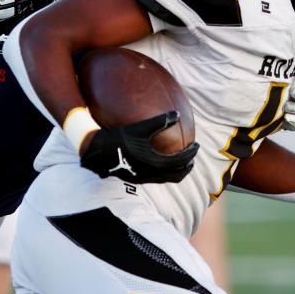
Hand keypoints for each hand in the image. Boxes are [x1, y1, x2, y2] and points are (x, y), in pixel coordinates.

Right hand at [80, 111, 199, 183]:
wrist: (98, 153)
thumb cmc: (119, 138)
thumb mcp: (139, 128)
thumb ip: (159, 122)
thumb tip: (177, 114)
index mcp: (156, 162)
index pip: (181, 160)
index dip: (191, 153)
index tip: (196, 145)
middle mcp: (152, 173)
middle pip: (177, 175)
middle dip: (187, 166)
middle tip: (191, 156)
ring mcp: (144, 178)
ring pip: (167, 179)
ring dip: (177, 171)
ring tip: (180, 162)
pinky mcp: (136, 178)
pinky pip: (157, 179)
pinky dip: (165, 173)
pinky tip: (159, 162)